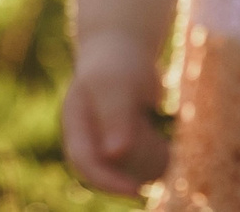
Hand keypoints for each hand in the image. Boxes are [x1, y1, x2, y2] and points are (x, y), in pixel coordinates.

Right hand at [61, 32, 170, 195]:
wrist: (126, 50)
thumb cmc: (117, 62)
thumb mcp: (116, 83)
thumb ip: (115, 116)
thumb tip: (115, 153)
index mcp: (76, 125)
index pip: (84, 163)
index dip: (106, 181)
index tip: (135, 189)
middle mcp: (91, 142)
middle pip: (116, 168)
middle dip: (139, 150)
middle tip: (146, 118)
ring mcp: (112, 149)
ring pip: (137, 171)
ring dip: (152, 152)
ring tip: (150, 119)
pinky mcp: (134, 151)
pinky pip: (151, 167)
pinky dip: (162, 155)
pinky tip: (163, 136)